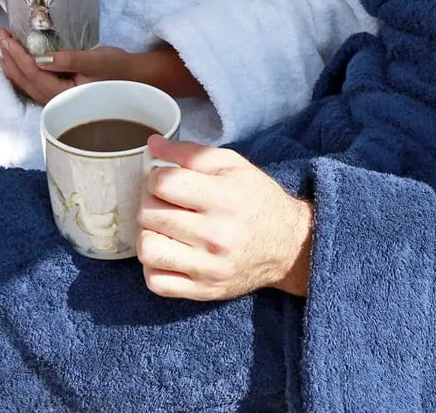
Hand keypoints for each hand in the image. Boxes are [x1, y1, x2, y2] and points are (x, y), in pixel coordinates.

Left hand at [0, 34, 134, 103]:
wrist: (136, 78)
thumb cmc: (119, 68)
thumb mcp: (95, 60)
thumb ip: (67, 59)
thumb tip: (38, 58)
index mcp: (63, 95)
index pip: (33, 73)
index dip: (17, 55)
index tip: (6, 38)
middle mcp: (56, 101)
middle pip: (25, 80)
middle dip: (10, 59)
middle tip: (0, 37)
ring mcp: (58, 99)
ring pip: (27, 83)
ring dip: (14, 66)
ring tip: (3, 50)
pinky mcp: (62, 94)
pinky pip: (35, 84)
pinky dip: (23, 72)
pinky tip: (19, 65)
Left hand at [137, 136, 312, 300]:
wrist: (289, 245)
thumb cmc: (257, 199)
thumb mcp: (233, 165)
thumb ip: (192, 153)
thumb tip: (153, 144)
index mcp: (224, 197)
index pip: (164, 183)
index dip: (155, 177)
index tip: (165, 179)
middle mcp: (216, 235)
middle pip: (149, 214)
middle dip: (150, 202)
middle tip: (164, 201)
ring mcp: (208, 267)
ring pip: (147, 249)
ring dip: (148, 234)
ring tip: (162, 227)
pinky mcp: (203, 291)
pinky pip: (155, 282)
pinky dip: (153, 265)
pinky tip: (168, 251)